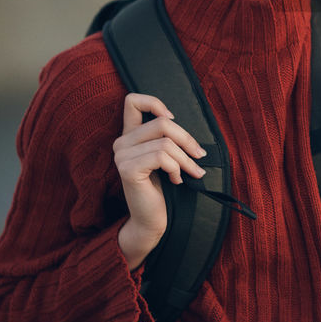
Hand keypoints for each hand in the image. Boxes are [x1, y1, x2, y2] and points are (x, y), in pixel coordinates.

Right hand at [112, 93, 206, 267]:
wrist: (150, 220)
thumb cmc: (162, 189)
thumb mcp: (165, 158)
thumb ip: (166, 138)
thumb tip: (185, 127)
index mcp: (129, 136)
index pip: (132, 101)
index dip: (155, 102)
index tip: (173, 118)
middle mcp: (121, 143)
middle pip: (162, 122)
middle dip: (187, 139)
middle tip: (199, 156)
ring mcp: (122, 156)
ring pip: (166, 143)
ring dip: (186, 159)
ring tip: (193, 172)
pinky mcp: (128, 170)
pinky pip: (162, 157)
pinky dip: (177, 168)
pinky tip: (177, 180)